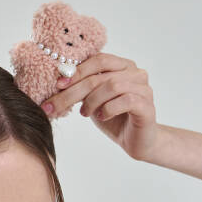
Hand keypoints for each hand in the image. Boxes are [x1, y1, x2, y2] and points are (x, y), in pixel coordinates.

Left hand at [42, 53, 158, 159]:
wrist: (136, 142)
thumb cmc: (113, 118)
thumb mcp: (92, 100)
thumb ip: (81, 88)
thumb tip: (57, 82)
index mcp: (122, 66)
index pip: (98, 59)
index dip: (76, 71)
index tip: (57, 85)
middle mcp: (136, 73)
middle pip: (100, 75)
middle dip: (73, 91)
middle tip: (55, 105)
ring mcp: (144, 88)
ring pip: (113, 86)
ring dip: (92, 100)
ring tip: (84, 113)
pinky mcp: (147, 106)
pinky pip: (127, 100)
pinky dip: (108, 109)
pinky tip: (101, 117)